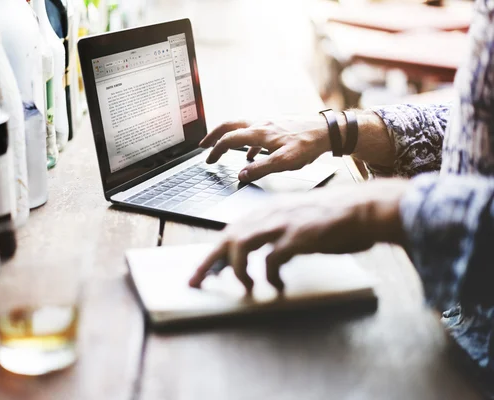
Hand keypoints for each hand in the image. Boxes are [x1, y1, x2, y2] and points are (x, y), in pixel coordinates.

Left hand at [188, 179, 409, 291]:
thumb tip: (263, 258)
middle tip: (196, 282)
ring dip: (238, 269)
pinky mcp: (298, 236)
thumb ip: (278, 235)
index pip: (231, 230)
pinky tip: (277, 287)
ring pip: (241, 244)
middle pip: (228, 237)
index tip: (203, 270)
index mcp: (268, 210)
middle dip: (208, 261)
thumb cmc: (335, 218)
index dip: (214, 251)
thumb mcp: (298, 221)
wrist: (364, 208)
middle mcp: (270, 214)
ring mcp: (283, 223)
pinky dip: (270, 276)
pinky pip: (272, 260)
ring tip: (245, 288)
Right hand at [199, 116, 331, 182]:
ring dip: (229, 137)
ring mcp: (269, 122)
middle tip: (204, 145)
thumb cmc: (308, 145)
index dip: (216, 149)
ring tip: (223, 148)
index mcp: (259, 132)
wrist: (328, 131)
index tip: (208, 159)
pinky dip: (247, 142)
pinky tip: (252, 153)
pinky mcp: (278, 125)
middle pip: (230, 125)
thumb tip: (241, 175)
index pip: (229, 139)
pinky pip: (256, 132)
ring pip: (242, 127)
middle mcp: (261, 123)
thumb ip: (261, 169)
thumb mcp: (284, 162)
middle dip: (214, 135)